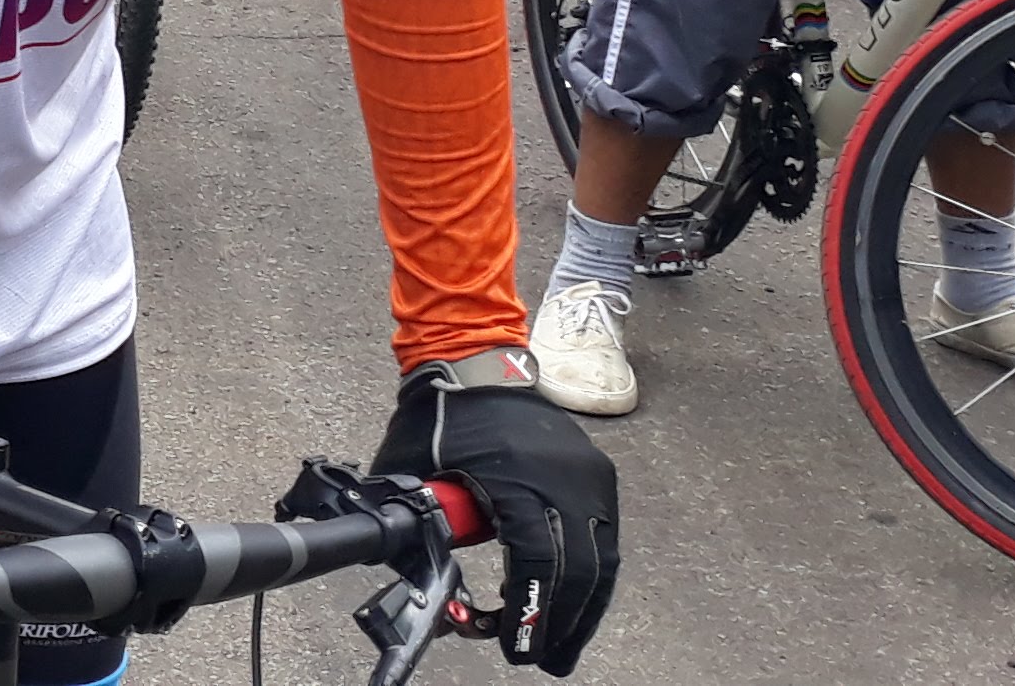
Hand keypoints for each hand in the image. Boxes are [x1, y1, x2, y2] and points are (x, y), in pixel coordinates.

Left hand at [375, 355, 618, 675]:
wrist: (476, 358)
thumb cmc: (439, 415)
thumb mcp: (413, 470)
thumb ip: (415, 523)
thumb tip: (410, 576)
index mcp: (519, 479)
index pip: (537, 560)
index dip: (528, 612)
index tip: (516, 649)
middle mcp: (565, 480)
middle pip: (578, 572)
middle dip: (560, 624)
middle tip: (540, 660)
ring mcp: (589, 479)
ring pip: (602, 563)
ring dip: (582, 611)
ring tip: (559, 648)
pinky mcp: (599, 478)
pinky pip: (604, 541)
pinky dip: (589, 579)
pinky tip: (572, 605)